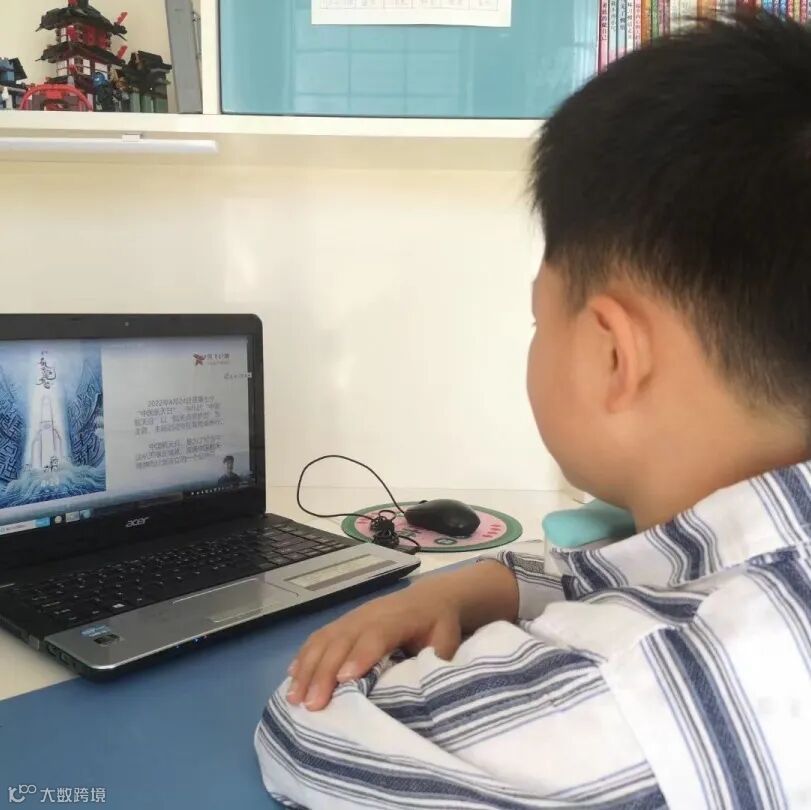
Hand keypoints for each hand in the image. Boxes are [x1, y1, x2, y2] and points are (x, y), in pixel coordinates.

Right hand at [285, 560, 518, 710]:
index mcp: (398, 618)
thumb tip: (424, 684)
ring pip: (324, 639)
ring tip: (294, 698)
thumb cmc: (439, 624)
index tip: (345, 679)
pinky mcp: (343, 623)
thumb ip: (436, 660)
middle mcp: (370, 615)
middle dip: (324, 672)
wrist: (429, 597)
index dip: (360, 655)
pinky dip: (303, 657)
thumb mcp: (447, 640)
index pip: (377, 635)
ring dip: (307, 668)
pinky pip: (319, 637)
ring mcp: (353, 617)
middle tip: (311, 704)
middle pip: (342, 640)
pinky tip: (293, 678)